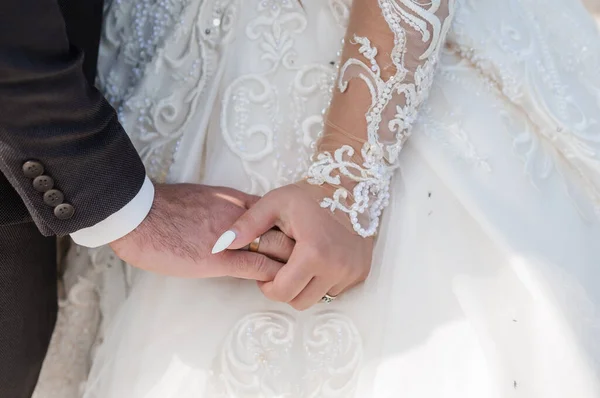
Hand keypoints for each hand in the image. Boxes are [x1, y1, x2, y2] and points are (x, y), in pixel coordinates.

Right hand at [110, 184, 294, 279]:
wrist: (137, 214)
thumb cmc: (162, 207)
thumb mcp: (201, 198)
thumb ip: (224, 208)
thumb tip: (236, 221)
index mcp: (235, 200)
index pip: (275, 213)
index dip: (289, 227)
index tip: (297, 239)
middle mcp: (241, 215)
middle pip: (284, 228)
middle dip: (299, 244)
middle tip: (310, 258)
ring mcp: (232, 238)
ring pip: (277, 248)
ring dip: (291, 262)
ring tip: (302, 273)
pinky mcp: (219, 260)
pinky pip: (258, 268)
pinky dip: (273, 276)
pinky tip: (281, 283)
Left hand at [218, 181, 373, 309]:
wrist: (350, 186)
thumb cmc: (309, 194)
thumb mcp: (274, 202)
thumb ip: (247, 225)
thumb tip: (222, 245)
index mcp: (314, 252)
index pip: (282, 292)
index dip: (268, 286)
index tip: (267, 270)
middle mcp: (337, 267)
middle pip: (300, 302)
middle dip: (285, 289)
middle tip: (281, 267)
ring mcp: (353, 271)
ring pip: (318, 299)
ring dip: (305, 286)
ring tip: (300, 262)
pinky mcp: (361, 272)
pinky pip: (335, 290)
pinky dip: (323, 281)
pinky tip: (319, 260)